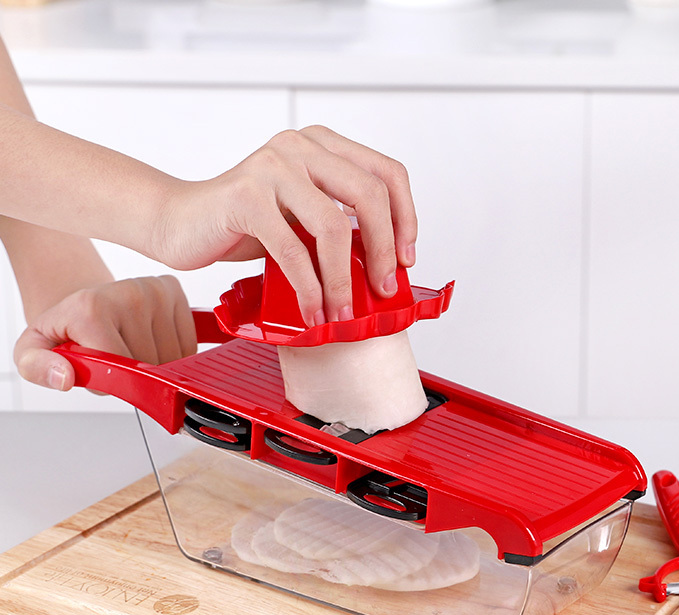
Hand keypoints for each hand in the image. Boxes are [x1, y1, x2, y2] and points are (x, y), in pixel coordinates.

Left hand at [14, 275, 196, 390]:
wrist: (82, 300)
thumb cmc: (65, 328)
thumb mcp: (32, 350)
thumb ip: (36, 367)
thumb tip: (64, 376)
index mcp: (92, 307)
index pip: (123, 367)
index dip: (111, 379)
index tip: (97, 367)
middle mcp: (129, 292)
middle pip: (150, 365)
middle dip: (134, 373)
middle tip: (113, 357)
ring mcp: (155, 290)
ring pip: (172, 359)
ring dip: (155, 365)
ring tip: (130, 347)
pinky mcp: (173, 290)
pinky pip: (187, 345)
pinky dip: (173, 353)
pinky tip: (150, 341)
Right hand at [154, 126, 417, 326]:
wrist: (178, 221)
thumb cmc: (243, 224)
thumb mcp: (301, 219)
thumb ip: (338, 225)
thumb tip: (385, 265)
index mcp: (321, 146)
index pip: (386, 173)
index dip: (405, 218)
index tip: (406, 259)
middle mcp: (300, 147)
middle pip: (369, 195)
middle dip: (384, 250)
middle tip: (384, 288)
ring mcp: (272, 167)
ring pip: (333, 227)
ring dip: (344, 279)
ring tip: (342, 310)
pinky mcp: (246, 197)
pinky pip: (293, 250)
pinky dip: (309, 288)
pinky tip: (312, 310)